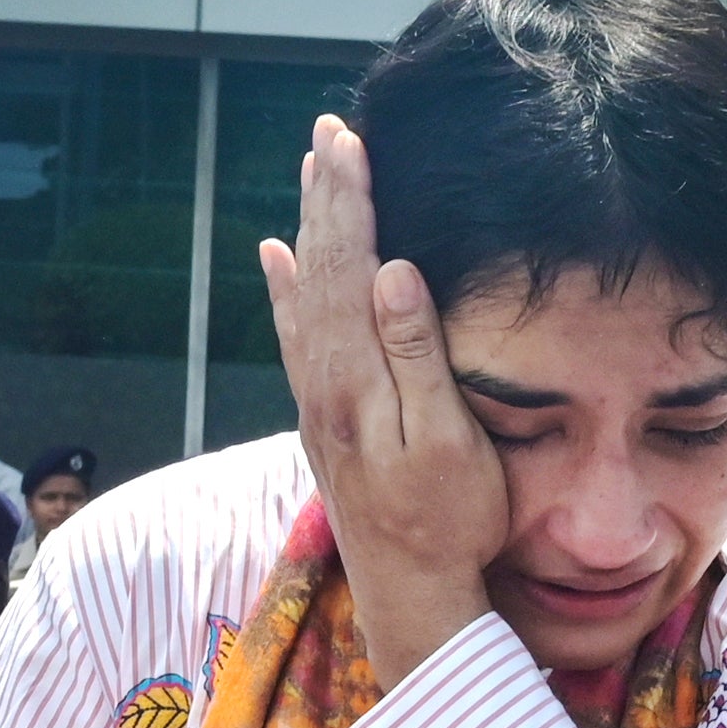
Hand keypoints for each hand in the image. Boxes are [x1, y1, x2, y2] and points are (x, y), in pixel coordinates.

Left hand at [255, 112, 509, 684]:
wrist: (412, 595)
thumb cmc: (450, 522)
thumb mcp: (451, 441)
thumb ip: (418, 355)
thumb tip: (394, 273)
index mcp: (356, 378)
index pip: (348, 267)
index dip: (350, 202)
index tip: (350, 141)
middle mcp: (324, 383)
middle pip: (320, 269)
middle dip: (326, 198)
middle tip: (330, 132)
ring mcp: (317, 402)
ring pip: (304, 294)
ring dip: (308, 230)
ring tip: (311, 172)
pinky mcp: (321, 420)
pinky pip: (292, 335)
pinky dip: (283, 289)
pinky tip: (276, 256)